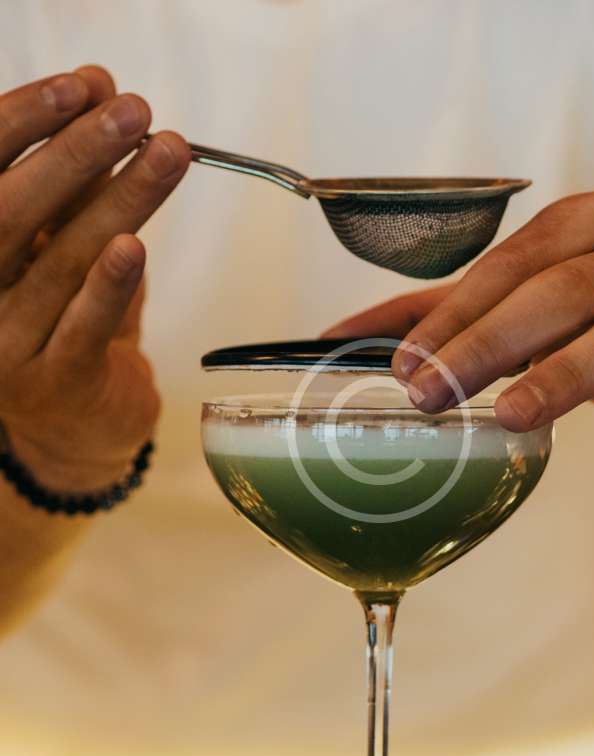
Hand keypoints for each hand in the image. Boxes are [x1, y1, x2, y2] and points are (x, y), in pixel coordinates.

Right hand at [0, 67, 189, 493]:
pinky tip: (134, 247)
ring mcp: (5, 346)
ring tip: (167, 155)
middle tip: (133, 113)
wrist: (76, 421)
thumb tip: (103, 93)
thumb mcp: (60, 242)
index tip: (84, 85)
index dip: (25, 123)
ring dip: (120, 203)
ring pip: (61, 264)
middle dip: (73, 155)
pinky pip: (83, 330)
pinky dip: (110, 288)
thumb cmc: (65, 319)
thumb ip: (75, 180)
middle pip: (9, 213)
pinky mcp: (55, 385)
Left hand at [324, 192, 593, 471]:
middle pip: (557, 293)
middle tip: (432, 394)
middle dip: (488, 342)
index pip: (506, 268)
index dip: (453, 317)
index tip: (403, 368)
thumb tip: (343, 334)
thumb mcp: (537, 303)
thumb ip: (448, 312)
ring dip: (565, 373)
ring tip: (513, 416)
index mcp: (583, 228)